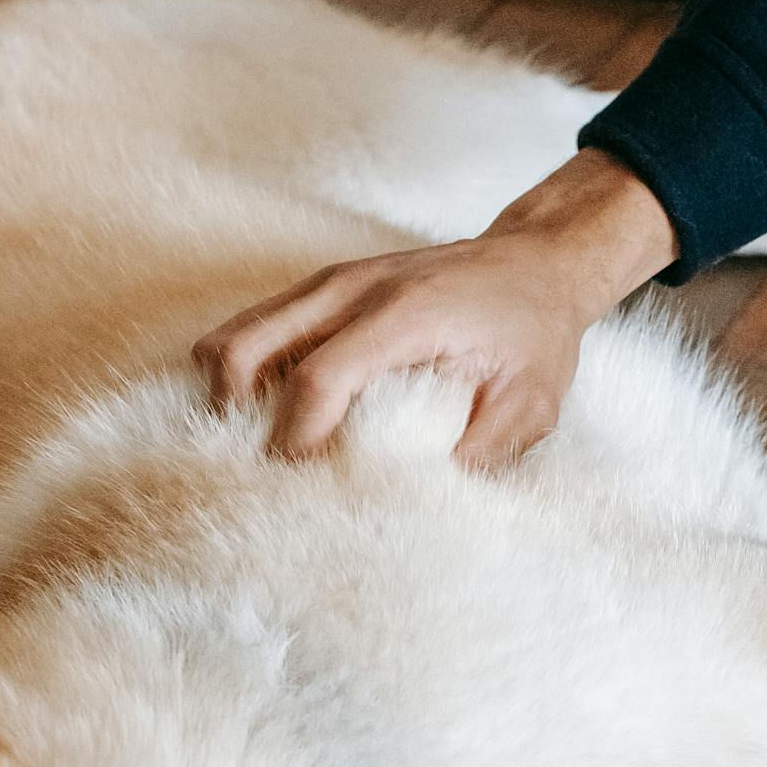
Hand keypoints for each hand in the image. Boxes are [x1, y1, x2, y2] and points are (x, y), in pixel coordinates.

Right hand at [193, 148, 677, 463]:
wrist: (535, 263)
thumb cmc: (533, 334)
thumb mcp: (529, 406)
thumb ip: (475, 454)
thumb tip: (414, 502)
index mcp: (406, 315)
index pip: (319, 380)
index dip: (297, 444)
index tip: (303, 487)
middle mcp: (351, 289)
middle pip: (243, 350)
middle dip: (234, 421)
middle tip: (264, 471)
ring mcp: (328, 283)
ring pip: (233, 336)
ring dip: (231, 398)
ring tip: (263, 445)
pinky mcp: (319, 288)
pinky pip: (253, 330)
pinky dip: (246, 376)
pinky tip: (279, 412)